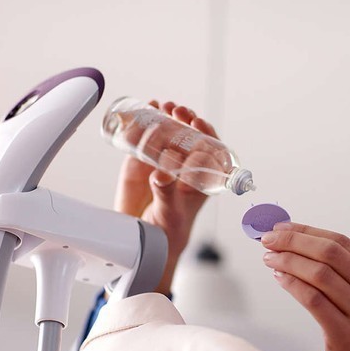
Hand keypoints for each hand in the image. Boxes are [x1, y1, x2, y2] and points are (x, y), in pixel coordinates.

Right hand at [114, 100, 218, 294]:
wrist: (142, 244)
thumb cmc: (167, 233)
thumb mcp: (170, 214)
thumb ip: (166, 194)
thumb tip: (162, 174)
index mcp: (200, 179)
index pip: (209, 151)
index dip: (206, 134)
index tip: (198, 123)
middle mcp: (183, 167)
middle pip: (189, 137)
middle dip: (186, 120)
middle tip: (179, 111)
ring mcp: (162, 162)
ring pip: (168, 134)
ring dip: (167, 117)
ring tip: (163, 107)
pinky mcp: (140, 163)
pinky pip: (143, 139)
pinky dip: (144, 122)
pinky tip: (145, 108)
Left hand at [261, 222, 349, 350]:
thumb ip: (336, 272)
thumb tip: (293, 241)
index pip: (341, 242)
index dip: (307, 231)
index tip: (280, 227)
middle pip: (331, 253)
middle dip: (294, 241)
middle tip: (268, 240)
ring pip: (320, 274)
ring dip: (288, 261)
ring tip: (269, 259)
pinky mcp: (348, 337)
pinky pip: (314, 300)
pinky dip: (292, 284)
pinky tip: (279, 278)